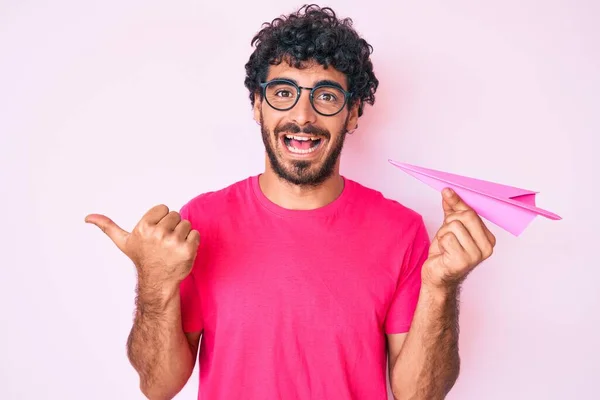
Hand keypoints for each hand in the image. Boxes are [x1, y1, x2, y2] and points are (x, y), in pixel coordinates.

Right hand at [85, 205, 200, 288]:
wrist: (158, 281)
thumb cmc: (143, 259)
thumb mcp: (124, 242)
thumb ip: (108, 227)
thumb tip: (87, 217)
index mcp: (144, 227)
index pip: (164, 208)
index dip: (161, 220)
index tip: (155, 234)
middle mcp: (157, 234)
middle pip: (176, 215)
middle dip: (172, 227)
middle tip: (164, 243)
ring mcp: (173, 242)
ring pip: (186, 224)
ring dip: (182, 235)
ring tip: (172, 248)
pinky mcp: (188, 250)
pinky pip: (195, 234)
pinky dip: (192, 242)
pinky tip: (181, 251)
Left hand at [422, 188, 495, 288]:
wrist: (438, 276)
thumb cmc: (446, 253)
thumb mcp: (450, 227)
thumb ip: (453, 210)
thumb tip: (449, 192)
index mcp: (488, 239)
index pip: (472, 212)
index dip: (457, 204)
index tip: (447, 192)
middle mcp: (487, 248)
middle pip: (466, 216)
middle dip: (450, 221)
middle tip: (446, 234)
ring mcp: (476, 255)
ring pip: (454, 226)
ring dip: (443, 234)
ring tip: (445, 246)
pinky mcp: (463, 261)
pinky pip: (447, 238)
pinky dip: (441, 243)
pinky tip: (444, 252)